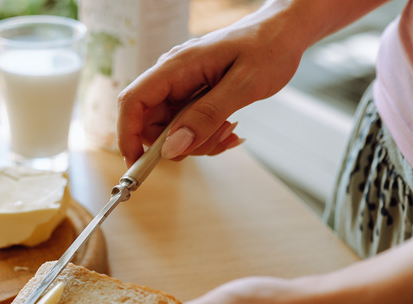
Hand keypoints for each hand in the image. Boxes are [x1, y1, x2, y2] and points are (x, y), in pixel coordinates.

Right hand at [117, 7, 306, 165]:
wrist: (284, 31)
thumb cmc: (269, 47)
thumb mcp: (244, 85)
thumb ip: (206, 116)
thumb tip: (172, 148)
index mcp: (177, 67)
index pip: (133, 102)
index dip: (127, 135)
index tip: (137, 163)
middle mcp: (172, 76)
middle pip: (151, 122)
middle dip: (178, 143)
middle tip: (215, 140)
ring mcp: (181, 86)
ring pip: (171, 129)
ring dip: (198, 140)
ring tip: (230, 129)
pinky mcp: (192, 94)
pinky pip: (188, 125)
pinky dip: (206, 135)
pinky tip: (229, 128)